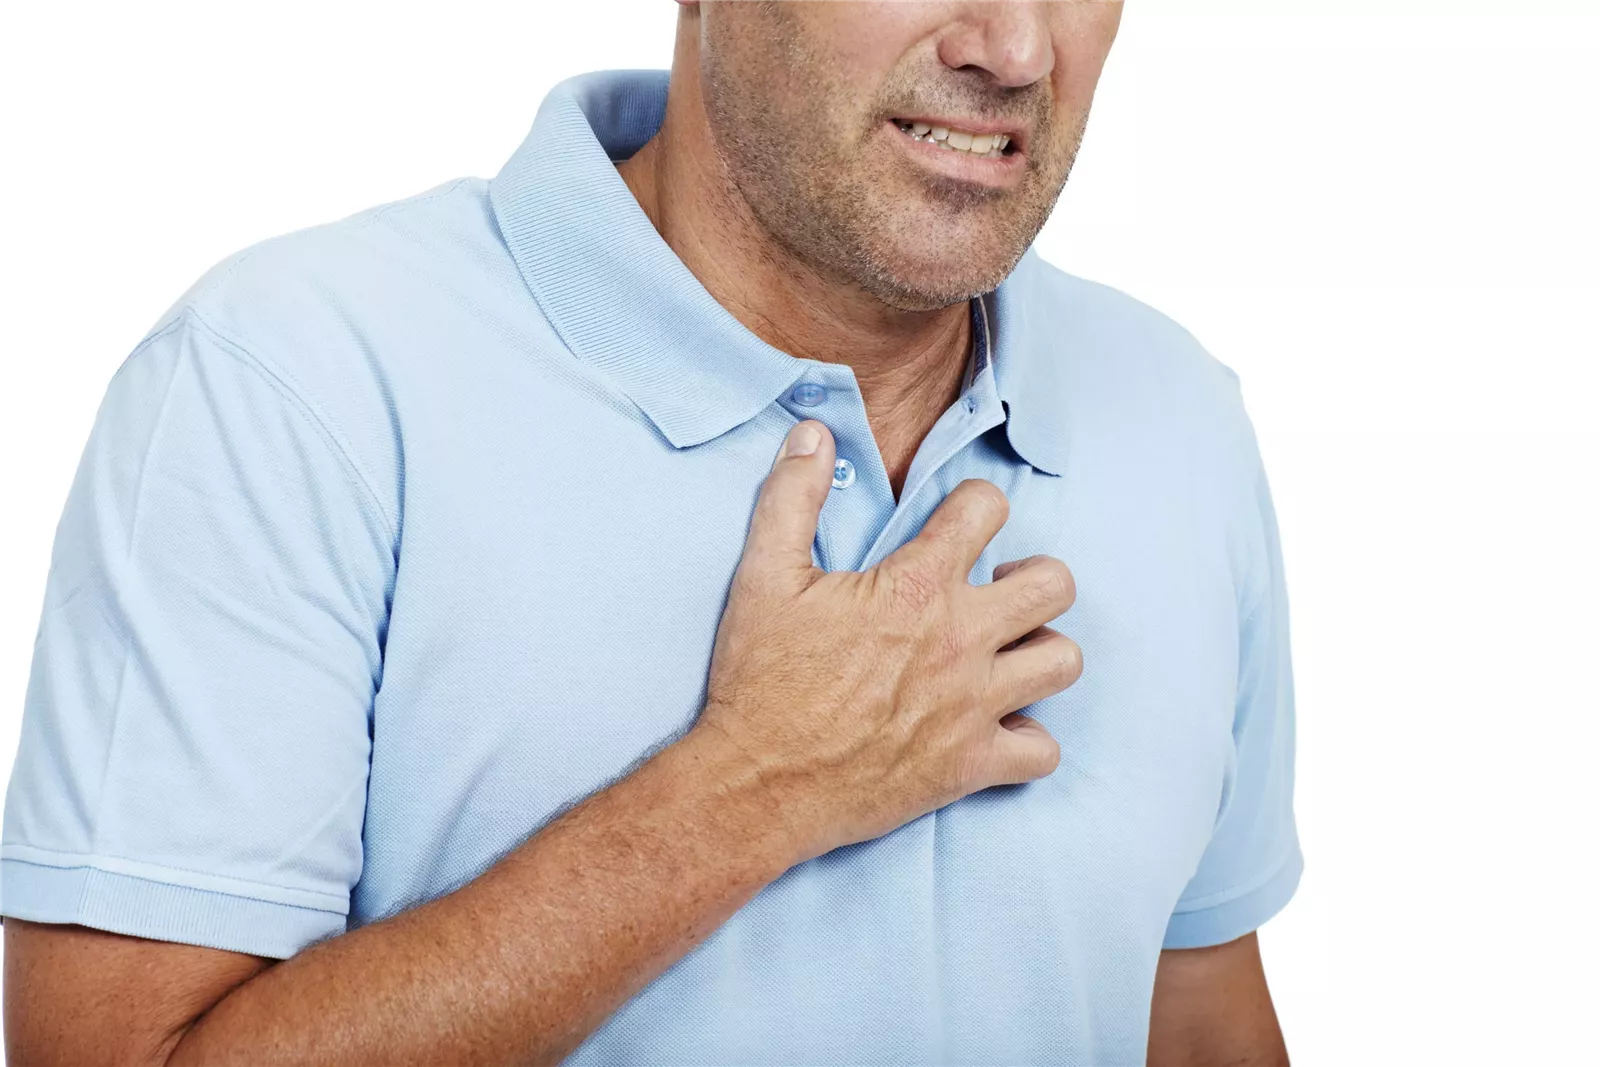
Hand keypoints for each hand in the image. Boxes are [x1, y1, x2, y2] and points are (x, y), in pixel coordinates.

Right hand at [694, 418, 1081, 864]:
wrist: (755, 781)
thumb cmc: (760, 678)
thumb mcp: (764, 574)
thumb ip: (793, 495)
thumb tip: (813, 433)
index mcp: (916, 585)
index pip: (988, 508)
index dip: (974, 507)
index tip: (955, 526)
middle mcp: (960, 640)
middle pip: (1054, 585)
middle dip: (1031, 576)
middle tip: (992, 589)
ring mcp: (973, 706)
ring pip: (1062, 663)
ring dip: (1039, 651)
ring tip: (1002, 652)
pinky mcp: (971, 765)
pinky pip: (1042, 750)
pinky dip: (1027, 738)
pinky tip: (994, 725)